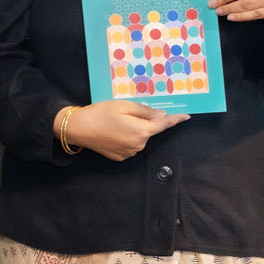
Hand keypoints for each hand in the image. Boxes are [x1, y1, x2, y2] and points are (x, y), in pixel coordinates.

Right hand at [62, 100, 188, 161]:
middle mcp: (139, 145)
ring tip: (114, 123)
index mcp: (142, 131)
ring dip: (133, 131)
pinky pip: (129, 146)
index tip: (187, 116)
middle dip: (143, 122)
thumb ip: (145, 111)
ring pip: (139, 139)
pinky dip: (125, 139)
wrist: (77, 128)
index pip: (164, 124)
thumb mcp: (123, 106)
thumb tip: (161, 116)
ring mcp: (129, 153)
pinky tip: (111, 133)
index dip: (175, 120)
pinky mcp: (120, 157)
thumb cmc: (100, 113)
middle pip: (149, 131)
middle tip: (125, 113)